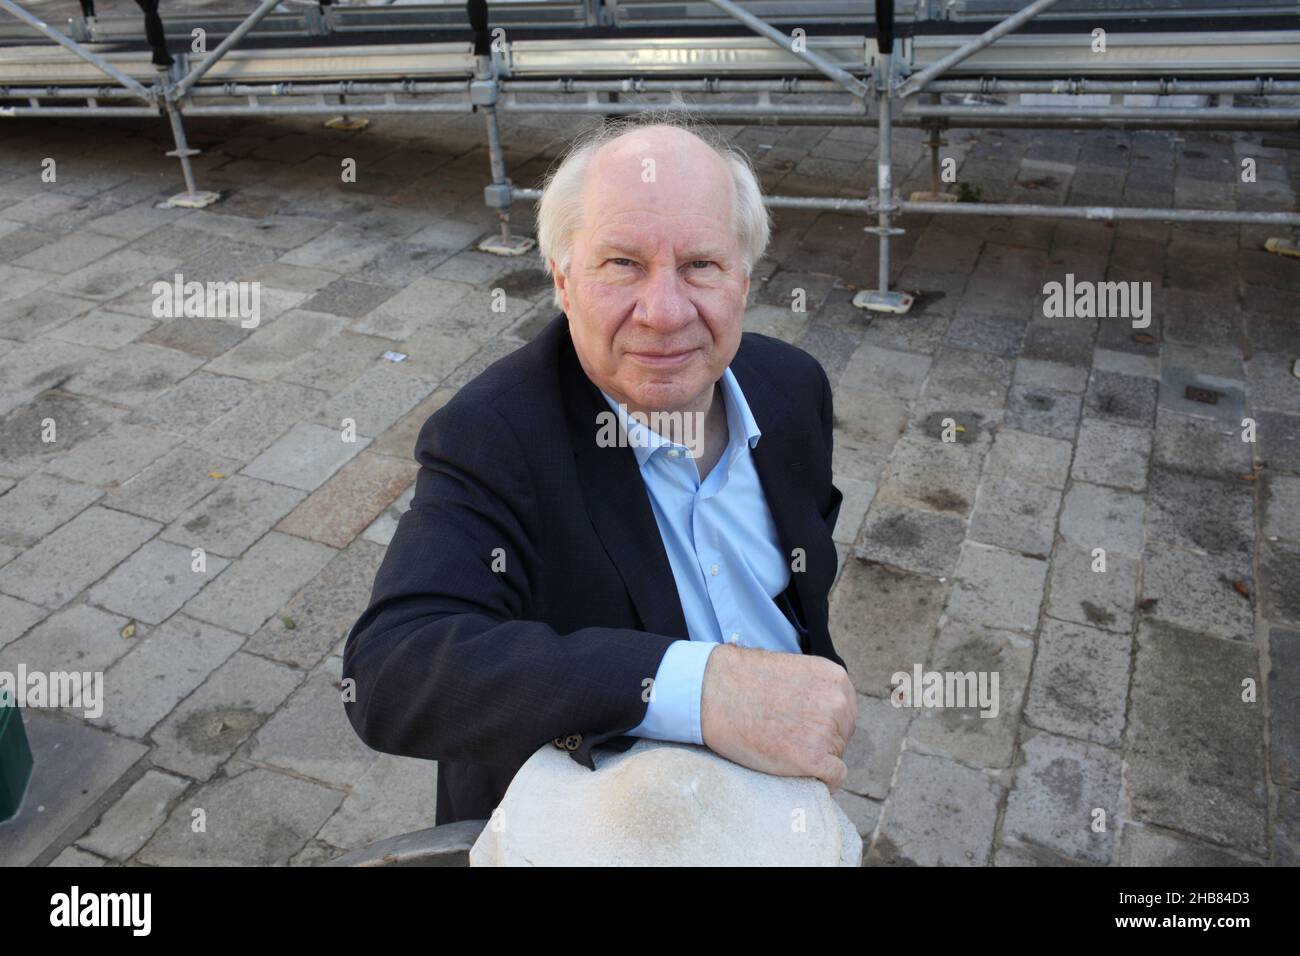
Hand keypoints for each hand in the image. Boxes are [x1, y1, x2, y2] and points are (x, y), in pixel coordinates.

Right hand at [700, 643, 856, 789]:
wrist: (712, 692)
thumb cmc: (742, 680)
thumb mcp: (793, 671)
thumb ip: (815, 689)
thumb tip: (823, 713)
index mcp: (836, 678)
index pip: (844, 712)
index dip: (822, 723)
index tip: (799, 727)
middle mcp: (839, 702)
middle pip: (841, 735)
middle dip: (819, 740)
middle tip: (786, 739)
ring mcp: (828, 730)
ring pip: (836, 756)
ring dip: (815, 758)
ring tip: (781, 749)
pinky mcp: (814, 757)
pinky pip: (834, 778)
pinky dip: (822, 781)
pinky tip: (801, 774)